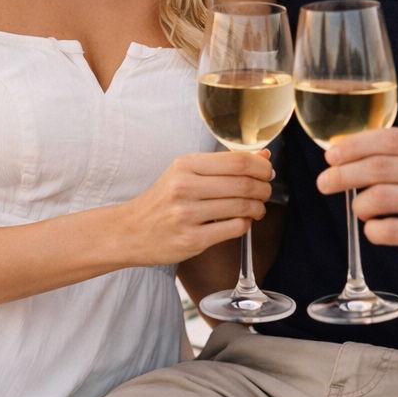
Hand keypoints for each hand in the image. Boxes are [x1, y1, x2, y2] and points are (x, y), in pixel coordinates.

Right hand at [121, 150, 273, 266]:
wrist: (130, 231)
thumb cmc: (163, 200)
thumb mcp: (186, 172)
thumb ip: (223, 164)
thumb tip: (263, 156)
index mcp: (185, 164)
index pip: (236, 161)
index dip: (260, 166)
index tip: (267, 171)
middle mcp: (184, 186)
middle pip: (243, 183)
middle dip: (263, 187)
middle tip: (265, 191)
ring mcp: (187, 215)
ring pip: (241, 207)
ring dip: (258, 207)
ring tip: (257, 208)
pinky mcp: (191, 240)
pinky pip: (233, 229)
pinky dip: (245, 224)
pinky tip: (242, 222)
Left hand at [316, 129, 397, 286]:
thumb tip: (346, 153)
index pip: (389, 139)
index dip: (354, 146)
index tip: (330, 155)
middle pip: (380, 167)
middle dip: (344, 174)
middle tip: (324, 182)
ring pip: (383, 197)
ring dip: (360, 204)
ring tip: (359, 209)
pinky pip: (393, 231)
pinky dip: (374, 231)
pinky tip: (375, 230)